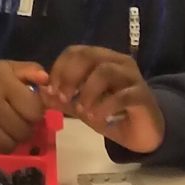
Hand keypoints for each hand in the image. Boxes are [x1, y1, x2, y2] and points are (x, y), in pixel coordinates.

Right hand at [0, 61, 48, 153]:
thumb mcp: (12, 69)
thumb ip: (32, 71)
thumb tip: (45, 79)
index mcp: (2, 81)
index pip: (33, 110)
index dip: (37, 111)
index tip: (30, 107)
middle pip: (22, 131)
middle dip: (26, 127)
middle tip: (21, 119)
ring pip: (8, 145)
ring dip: (13, 140)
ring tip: (10, 129)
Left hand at [45, 45, 163, 154]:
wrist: (142, 133)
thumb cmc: (111, 114)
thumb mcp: (81, 106)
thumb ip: (63, 98)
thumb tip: (41, 92)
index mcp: (101, 59)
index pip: (75, 51)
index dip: (59, 68)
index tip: (50, 90)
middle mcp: (118, 62)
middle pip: (89, 55)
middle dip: (70, 76)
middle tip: (63, 97)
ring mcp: (132, 77)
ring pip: (105, 71)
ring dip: (87, 91)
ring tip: (81, 111)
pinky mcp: (143, 95)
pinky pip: (122, 95)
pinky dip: (105, 106)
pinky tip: (97, 118)